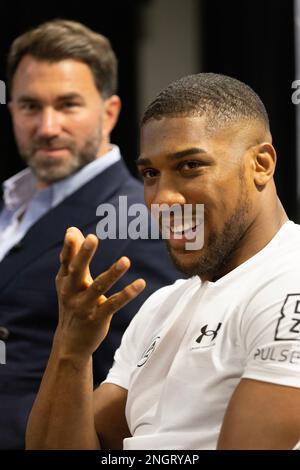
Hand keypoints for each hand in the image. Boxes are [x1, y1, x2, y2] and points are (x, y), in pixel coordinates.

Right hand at [54, 227, 145, 360]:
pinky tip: (141, 283)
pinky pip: (114, 304)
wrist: (71, 342)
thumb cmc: (73, 303)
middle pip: (77, 270)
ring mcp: (84, 306)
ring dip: (112, 273)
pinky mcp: (97, 318)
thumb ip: (74, 255)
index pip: (66, 260)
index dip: (69, 247)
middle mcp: (71, 292)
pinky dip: (128, 293)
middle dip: (84, 254)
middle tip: (92, 237)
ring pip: (98, 287)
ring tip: (126, 260)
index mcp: (65, 280)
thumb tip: (73, 229)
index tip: (72, 232)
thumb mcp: (70, 281)